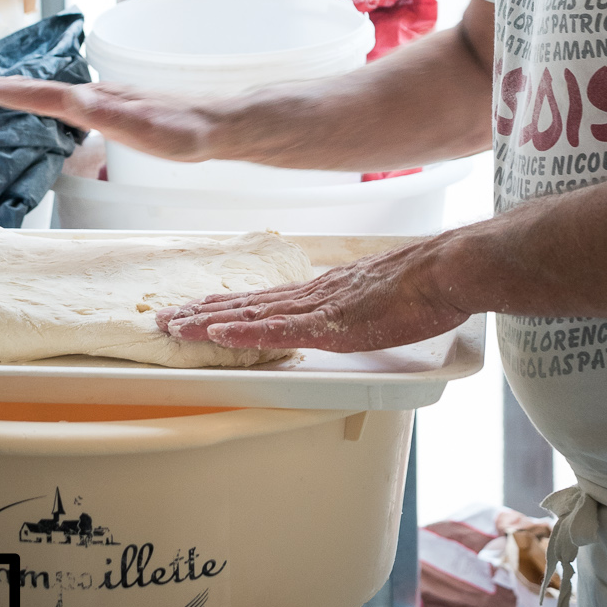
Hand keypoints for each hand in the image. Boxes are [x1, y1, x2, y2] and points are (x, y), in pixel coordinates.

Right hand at [0, 73, 226, 162]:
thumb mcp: (145, 126)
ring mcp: (102, 103)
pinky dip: (41, 105)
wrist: (217, 126)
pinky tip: (43, 114)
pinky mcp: (113, 113)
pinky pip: (65, 106)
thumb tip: (76, 101)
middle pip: (33, 90)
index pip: (33, 94)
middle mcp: (93, 97)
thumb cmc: (184, 130)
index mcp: (92, 102)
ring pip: (47, 95)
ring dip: (15, 93)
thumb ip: (110, 115)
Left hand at [158, 238, 474, 353]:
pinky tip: (219, 334)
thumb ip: (356, 305)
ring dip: (209, 322)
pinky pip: (279, 331)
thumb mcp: (378, 296)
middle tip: (162, 319)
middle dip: (201, 312)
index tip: (194, 308)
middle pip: (246, 304)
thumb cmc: (423, 285)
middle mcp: (311, 295)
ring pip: (251, 316)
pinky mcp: (331, 325)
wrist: (445, 271)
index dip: (226, 305)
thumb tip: (346, 315)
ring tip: (174, 327)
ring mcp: (318, 308)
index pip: (264, 299)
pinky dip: (245, 333)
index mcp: (322, 290)